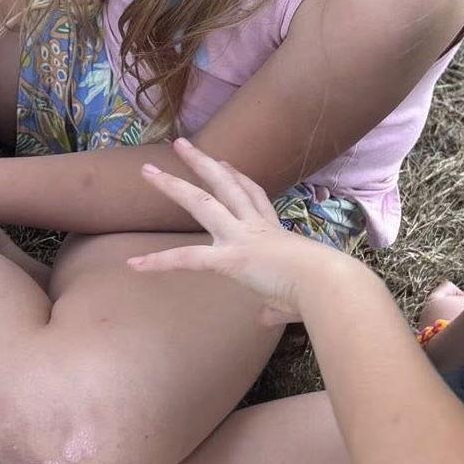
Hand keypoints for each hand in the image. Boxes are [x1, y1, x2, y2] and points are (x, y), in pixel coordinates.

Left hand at [128, 139, 353, 325]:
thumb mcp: (294, 297)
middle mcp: (256, 227)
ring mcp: (241, 237)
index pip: (254, 198)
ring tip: (147, 170)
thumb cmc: (319, 293)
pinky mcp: (231, 258)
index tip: (226, 165)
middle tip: (181, 145)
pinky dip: (159, 263)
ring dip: (173, 185)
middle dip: (202, 164)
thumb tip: (267, 317)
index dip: (239, 178)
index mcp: (275, 233)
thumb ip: (275, 306)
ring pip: (201, 203)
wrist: (329, 286)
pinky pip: (187, 259)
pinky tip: (134, 264)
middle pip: (225, 186)